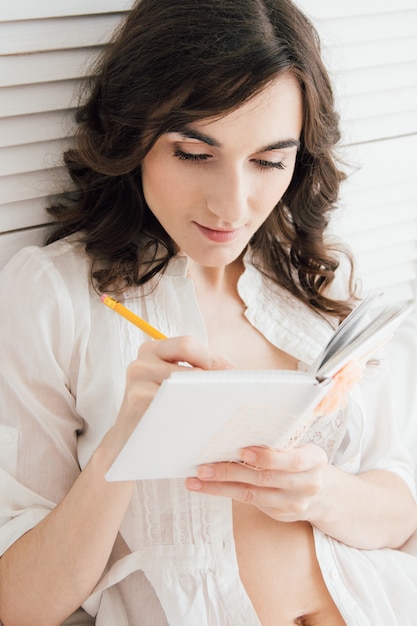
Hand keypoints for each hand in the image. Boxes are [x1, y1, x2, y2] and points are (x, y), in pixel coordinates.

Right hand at [112, 336, 232, 445]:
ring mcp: (136, 382)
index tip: (233, 372)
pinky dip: (193, 412)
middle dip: (213, 374)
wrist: (128, 444)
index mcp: (152, 350)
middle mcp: (141, 362)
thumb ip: (195, 371)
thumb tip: (233, 372)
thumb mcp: (171, 384)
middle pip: (185, 358)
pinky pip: (173, 404)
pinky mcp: (136, 403)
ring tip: (223, 406)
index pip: (187, 344)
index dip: (213, 357)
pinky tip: (204, 422)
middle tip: (234, 390)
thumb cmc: (159, 411)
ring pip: (182, 382)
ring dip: (207, 394)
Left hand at [185, 444, 327, 522]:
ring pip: (252, 495)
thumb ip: (281, 443)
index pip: (292, 461)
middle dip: (231, 472)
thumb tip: (240, 430)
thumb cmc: (305, 461)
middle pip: (265, 479)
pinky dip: (226, 493)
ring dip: (220, 487)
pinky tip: (208, 487)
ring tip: (196, 480)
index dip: (267, 457)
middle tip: (204, 467)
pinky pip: (249, 503)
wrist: (325, 495)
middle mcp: (307, 484)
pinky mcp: (280, 514)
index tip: (242, 451)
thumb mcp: (302, 447)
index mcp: (314, 460)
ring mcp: (294, 503)